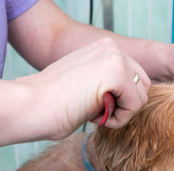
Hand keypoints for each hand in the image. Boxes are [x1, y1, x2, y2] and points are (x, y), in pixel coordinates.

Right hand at [16, 38, 149, 139]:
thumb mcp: (84, 84)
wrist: (31, 106)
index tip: (91, 104)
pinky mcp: (117, 73)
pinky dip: (116, 120)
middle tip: (93, 109)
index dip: (119, 100)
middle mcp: (111, 47)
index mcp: (103, 48)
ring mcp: (115, 58)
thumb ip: (106, 81)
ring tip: (90, 111)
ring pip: (140, 98)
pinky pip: (134, 107)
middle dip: (123, 105)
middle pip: (143, 87)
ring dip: (118, 114)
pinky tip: (92, 115)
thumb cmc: (51, 104)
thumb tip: (129, 95)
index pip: (134, 79)